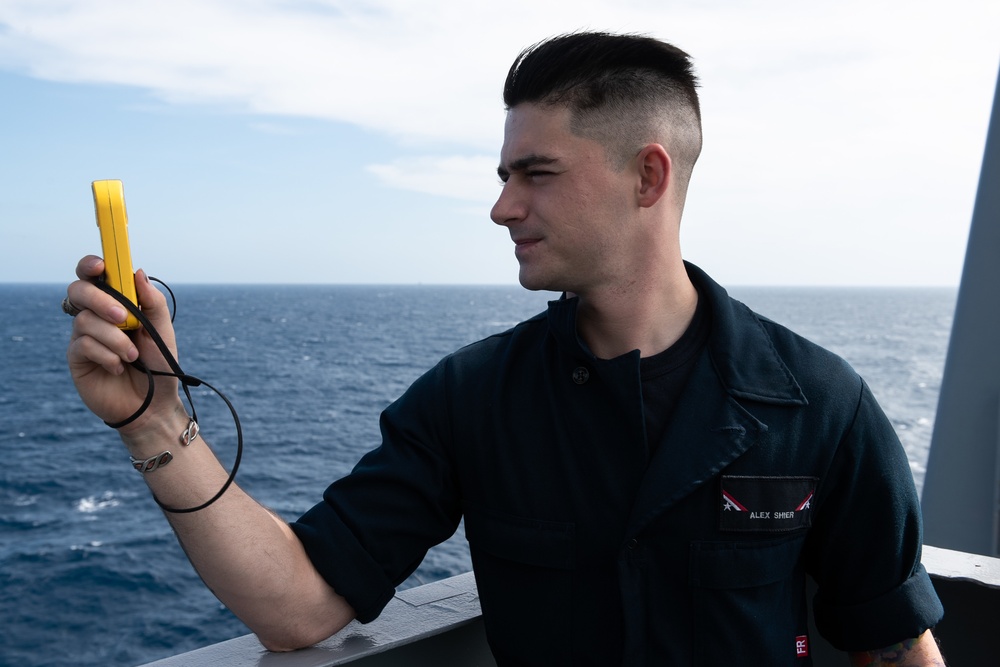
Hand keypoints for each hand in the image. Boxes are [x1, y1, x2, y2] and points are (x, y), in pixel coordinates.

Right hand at [66, 256, 183, 432]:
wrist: (153, 404)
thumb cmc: (159, 365)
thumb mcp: (162, 330)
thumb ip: (152, 301)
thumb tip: (137, 272)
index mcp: (117, 303)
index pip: (95, 275)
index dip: (92, 265)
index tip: (101, 266)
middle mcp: (96, 315)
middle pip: (79, 291)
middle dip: (100, 300)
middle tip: (123, 318)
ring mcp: (84, 336)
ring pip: (84, 320)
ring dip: (114, 338)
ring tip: (133, 356)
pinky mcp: (77, 357)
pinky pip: (83, 344)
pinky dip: (106, 355)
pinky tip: (118, 367)